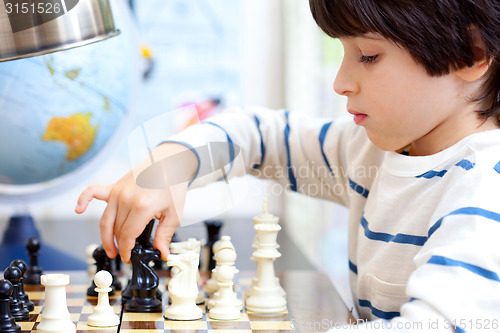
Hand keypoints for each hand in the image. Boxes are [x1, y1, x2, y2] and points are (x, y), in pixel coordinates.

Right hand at [75, 143, 197, 261]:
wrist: (171, 162)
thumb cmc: (173, 184)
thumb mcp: (174, 213)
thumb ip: (165, 235)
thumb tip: (162, 252)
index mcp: (142, 207)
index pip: (127, 236)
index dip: (126, 250)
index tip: (128, 257)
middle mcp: (126, 199)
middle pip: (116, 230)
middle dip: (118, 245)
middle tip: (122, 254)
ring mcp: (118, 191)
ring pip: (106, 219)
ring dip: (105, 236)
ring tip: (109, 247)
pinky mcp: (115, 185)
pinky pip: (93, 192)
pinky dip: (83, 200)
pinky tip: (79, 209)